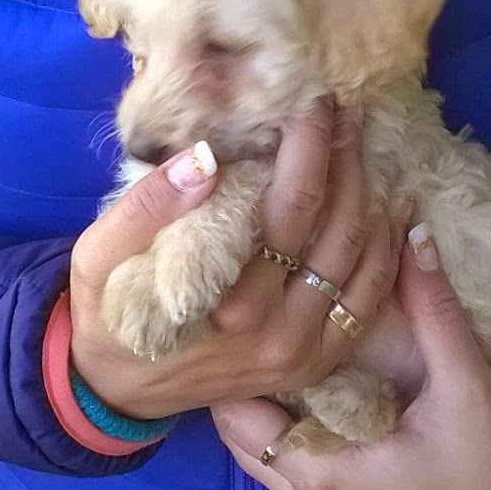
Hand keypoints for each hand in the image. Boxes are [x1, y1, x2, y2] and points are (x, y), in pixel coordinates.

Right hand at [68, 102, 405, 421]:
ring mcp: (303, 352)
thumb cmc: (107, 312)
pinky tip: (392, 206)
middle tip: (347, 111)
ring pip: (363, 263)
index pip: (291, 208)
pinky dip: (387, 251)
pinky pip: (369, 302)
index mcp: (229, 304)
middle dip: (347, 160)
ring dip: (373, 197)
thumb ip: (146, 206)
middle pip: (338, 229)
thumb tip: (205, 156)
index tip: (314, 101)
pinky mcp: (314, 363)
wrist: (116, 388)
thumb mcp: (98, 256)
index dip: (310, 148)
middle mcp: (278, 331)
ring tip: (365, 144)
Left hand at [211, 232, 490, 489]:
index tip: (249, 308)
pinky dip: (288, 434)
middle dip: (244, 379)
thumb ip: (432, 310)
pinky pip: (289, 474)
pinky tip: (315, 394)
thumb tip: (412, 235)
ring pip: (260, 456)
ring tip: (285, 348)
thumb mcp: (465, 385)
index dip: (237, 359)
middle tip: (263, 318)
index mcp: (321, 475)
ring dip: (266, 408)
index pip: (234, 413)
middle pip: (238, 434)